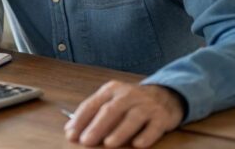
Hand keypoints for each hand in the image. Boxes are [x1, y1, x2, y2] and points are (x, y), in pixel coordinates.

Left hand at [64, 81, 183, 147]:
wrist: (165, 95)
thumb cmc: (130, 102)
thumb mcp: (111, 100)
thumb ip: (92, 112)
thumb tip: (70, 129)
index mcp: (111, 90)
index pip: (93, 104)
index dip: (81, 119)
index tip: (71, 134)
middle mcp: (128, 95)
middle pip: (111, 110)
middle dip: (97, 126)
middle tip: (86, 141)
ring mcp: (146, 105)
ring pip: (132, 118)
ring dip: (120, 131)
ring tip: (109, 143)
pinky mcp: (162, 116)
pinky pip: (154, 127)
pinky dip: (146, 135)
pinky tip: (137, 144)